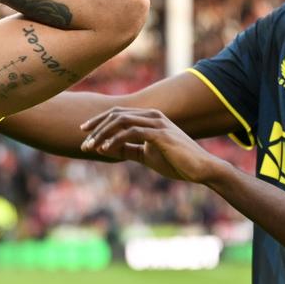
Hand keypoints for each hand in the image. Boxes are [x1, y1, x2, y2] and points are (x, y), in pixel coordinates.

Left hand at [80, 107, 222, 183]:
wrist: (200, 169)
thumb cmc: (175, 162)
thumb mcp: (146, 155)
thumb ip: (129, 149)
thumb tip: (107, 149)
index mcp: (149, 118)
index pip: (118, 114)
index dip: (98, 122)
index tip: (84, 133)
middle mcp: (152, 116)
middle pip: (116, 114)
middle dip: (97, 128)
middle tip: (83, 144)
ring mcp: (157, 123)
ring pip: (121, 121)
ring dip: (102, 134)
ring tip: (90, 148)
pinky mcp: (161, 134)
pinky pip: (132, 133)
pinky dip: (116, 140)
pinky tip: (105, 150)